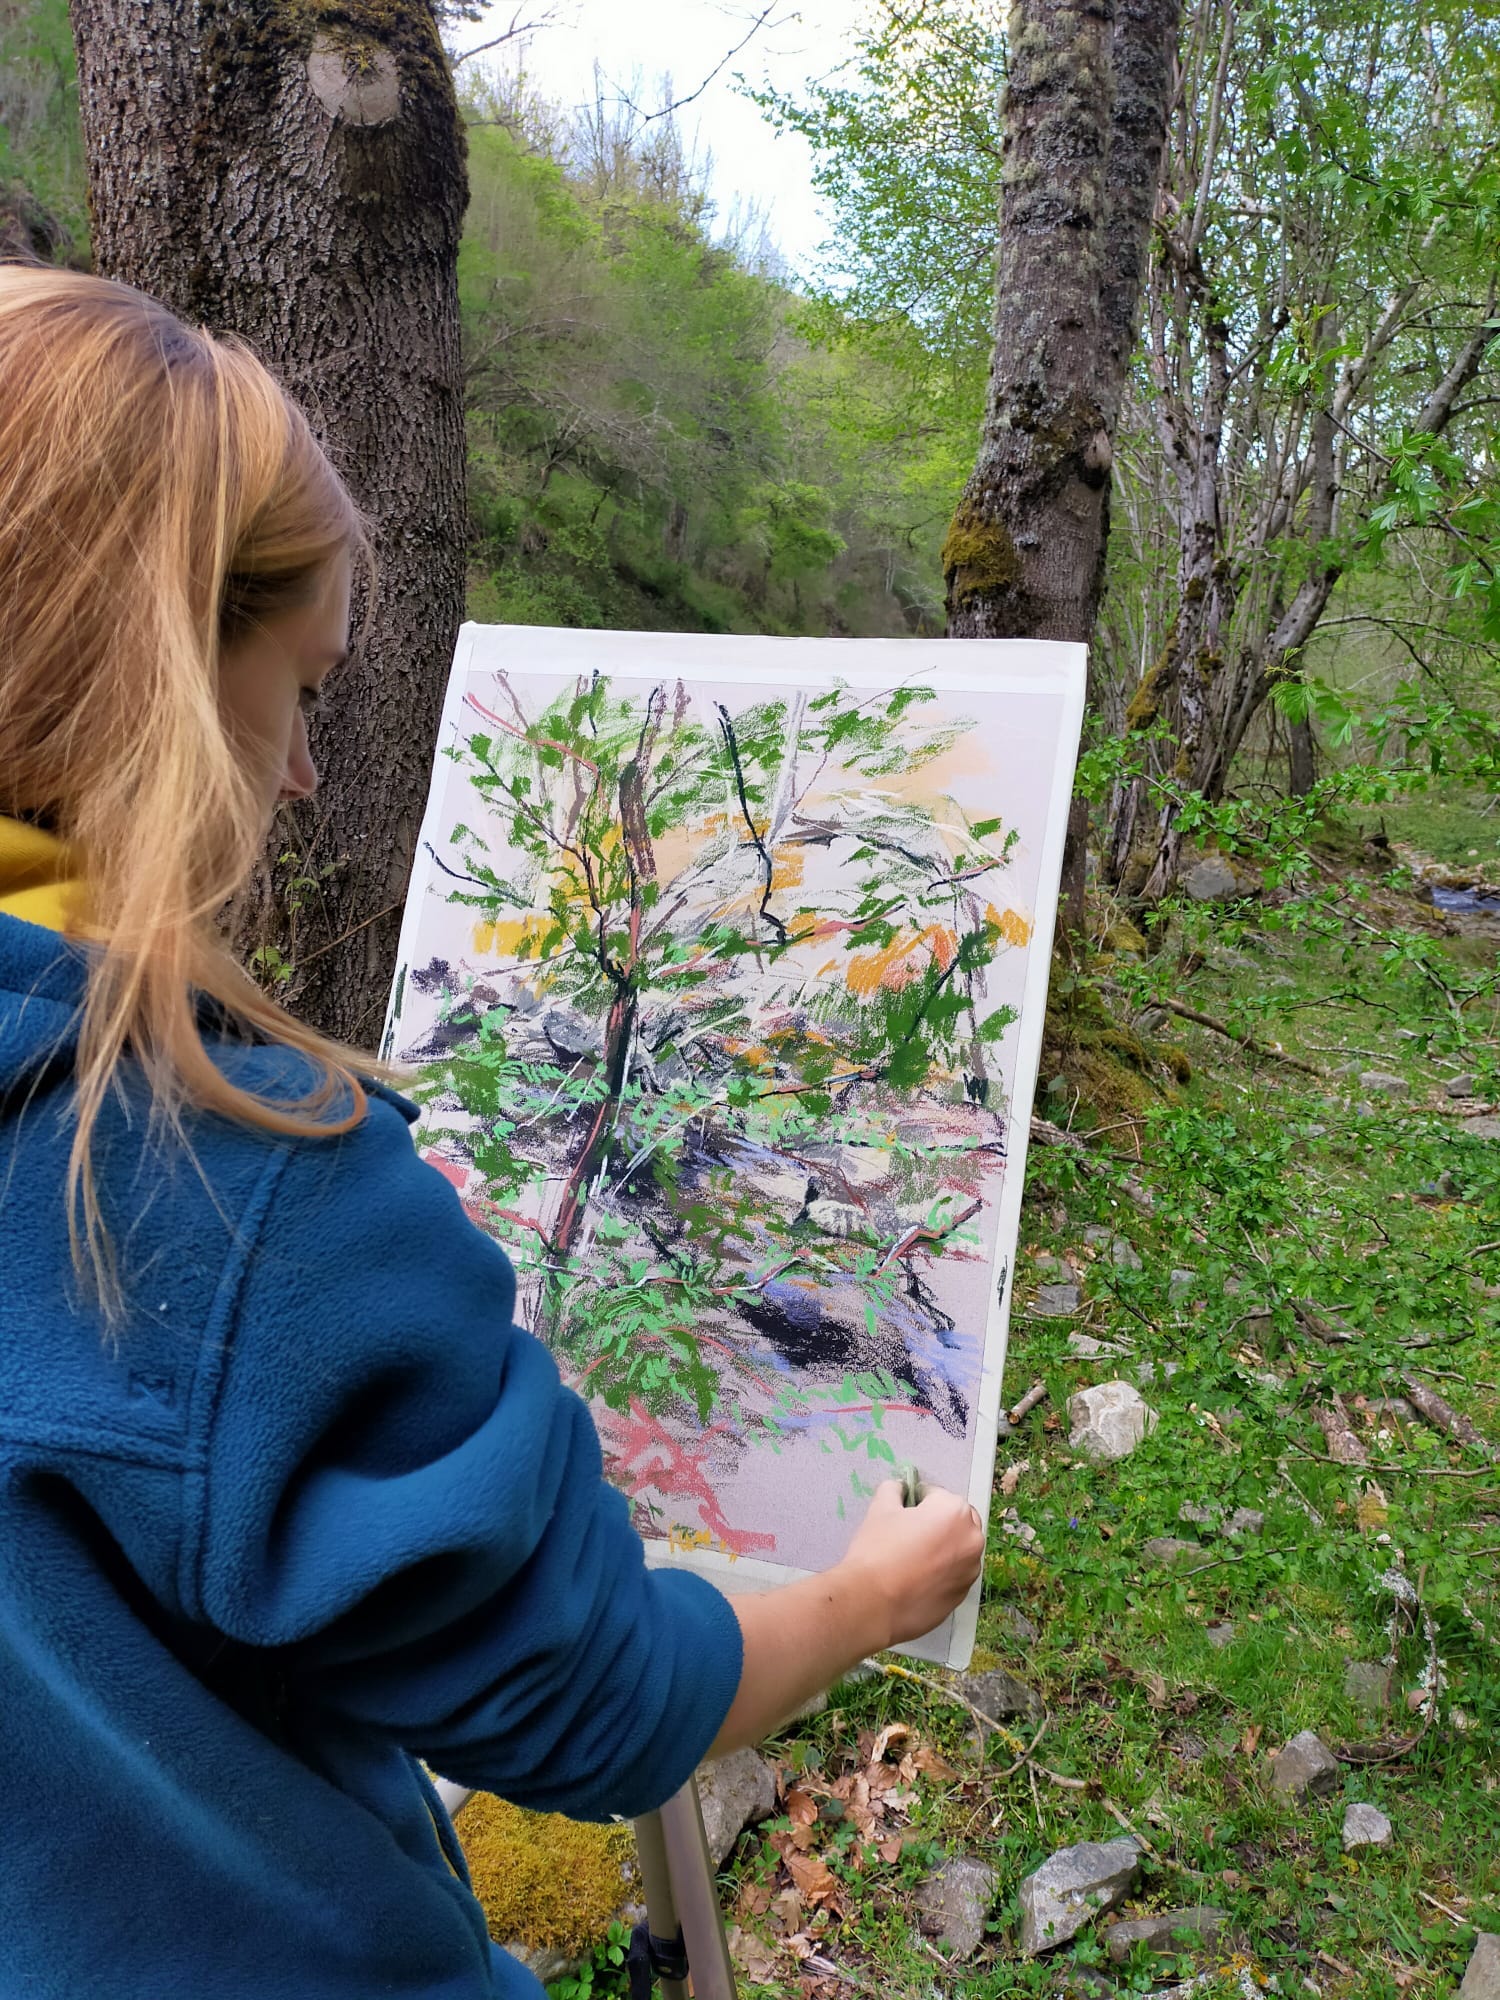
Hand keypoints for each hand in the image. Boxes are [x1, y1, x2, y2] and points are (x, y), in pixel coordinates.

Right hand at [836, 1479, 984, 1649]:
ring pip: (957, 1549)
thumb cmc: (878, 1550)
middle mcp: (972, 1539)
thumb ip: (894, 1490)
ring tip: (911, 1560)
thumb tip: (899, 1488)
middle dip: (936, 1522)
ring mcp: (970, 1571)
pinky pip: (953, 1575)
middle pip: (955, 1521)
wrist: (873, 1604)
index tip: (901, 1514)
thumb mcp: (880, 1508)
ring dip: (942, 1548)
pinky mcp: (962, 1596)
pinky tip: (916, 1580)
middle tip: (908, 1535)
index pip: (935, 1495)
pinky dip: (941, 1573)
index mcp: (955, 1511)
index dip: (916, 1501)